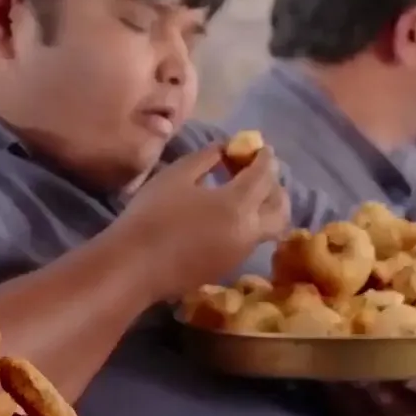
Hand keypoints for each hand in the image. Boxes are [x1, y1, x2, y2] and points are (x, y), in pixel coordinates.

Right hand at [117, 143, 289, 300]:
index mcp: (238, 203)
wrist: (135, 267)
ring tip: (247, 194)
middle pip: (280, 206)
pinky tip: (229, 217)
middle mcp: (250, 230)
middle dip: (276, 184)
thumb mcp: (175, 176)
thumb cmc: (152, 216)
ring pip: (271, 226)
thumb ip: (205, 158)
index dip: (264, 158)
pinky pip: (252, 240)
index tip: (260, 147)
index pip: (264, 175)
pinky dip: (252, 223)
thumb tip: (224, 150)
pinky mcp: (229, 267)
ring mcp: (241, 252)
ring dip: (267, 206)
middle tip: (258, 172)